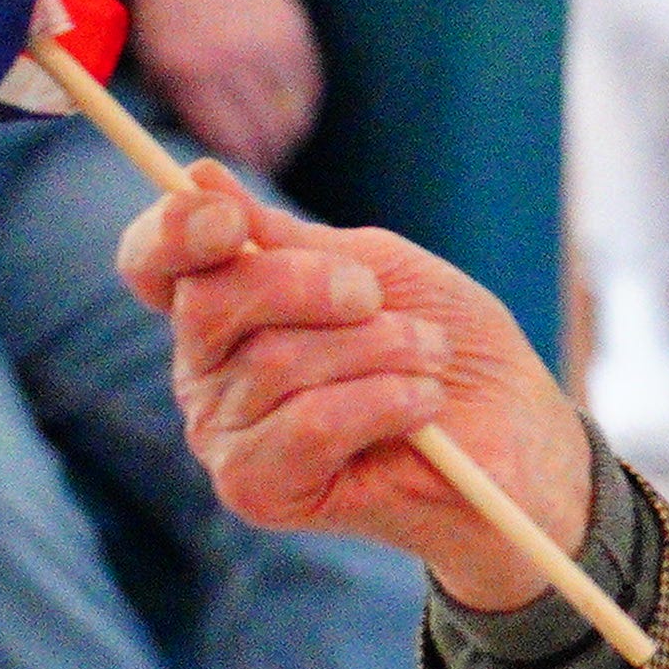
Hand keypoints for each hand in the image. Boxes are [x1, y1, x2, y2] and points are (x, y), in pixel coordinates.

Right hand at [121, 167, 590, 611]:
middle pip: (211, 301)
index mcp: (224, 308)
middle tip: (376, 298)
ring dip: (381, 347)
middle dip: (313, 284)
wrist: (514, 440)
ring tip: (430, 360)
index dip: (174, 231)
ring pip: (277, 361)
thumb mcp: (378, 270)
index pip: (153, 262)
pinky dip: (386, 401)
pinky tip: (424, 406)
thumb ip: (289, 240)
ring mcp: (225, 436)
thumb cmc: (446, 348)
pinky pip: (309, 424)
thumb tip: (198, 177)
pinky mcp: (258, 491)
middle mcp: (206, 372)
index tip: (230, 219)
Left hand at [131, 0, 320, 172]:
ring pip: (293, 119)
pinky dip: (300, 109)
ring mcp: (266, 42)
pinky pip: (308, 91)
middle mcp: (230, 57)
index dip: (239, 171)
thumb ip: (185, 114)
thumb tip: (214, 177)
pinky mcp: (294, 33)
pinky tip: (285, 113)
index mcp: (187, 70)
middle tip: (264, 171)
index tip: (242, 187)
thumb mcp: (159, 68)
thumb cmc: (169, 25)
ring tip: (275, 146)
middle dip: (267, 161)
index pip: (227, 143)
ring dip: (287, 140)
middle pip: (265, 136)